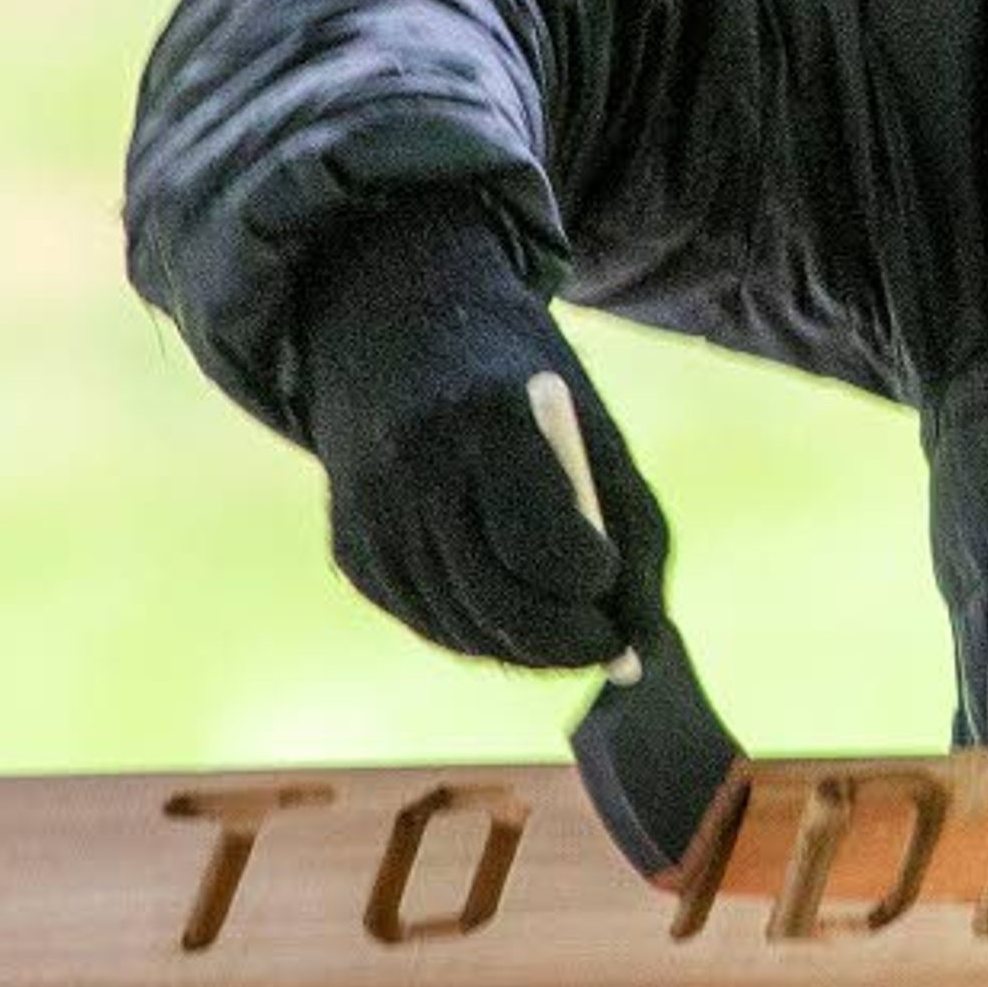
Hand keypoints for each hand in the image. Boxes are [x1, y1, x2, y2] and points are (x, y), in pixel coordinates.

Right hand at [289, 187, 671, 667]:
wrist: (396, 328)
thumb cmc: (524, 386)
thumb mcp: (596, 432)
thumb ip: (634, 538)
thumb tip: (637, 658)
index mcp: (488, 422)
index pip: (545, 547)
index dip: (595, 579)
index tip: (610, 571)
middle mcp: (414, 472)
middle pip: (501, 607)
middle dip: (569, 644)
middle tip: (607, 643)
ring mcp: (371, 518)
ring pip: (465, 633)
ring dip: (528, 647)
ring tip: (567, 620)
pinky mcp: (350, 552)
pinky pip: (430, 624)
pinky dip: (481, 632)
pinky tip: (506, 598)